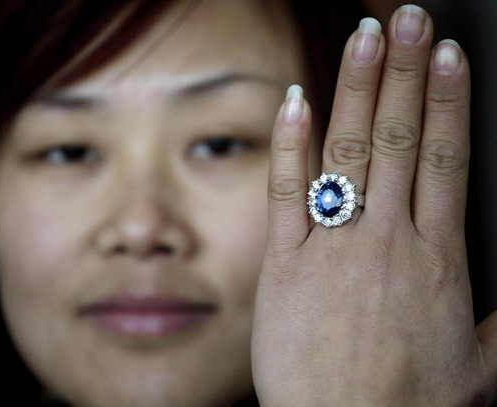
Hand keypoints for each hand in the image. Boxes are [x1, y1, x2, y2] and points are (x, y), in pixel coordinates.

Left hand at [252, 6, 496, 405]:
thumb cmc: (410, 404)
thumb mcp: (477, 368)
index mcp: (438, 258)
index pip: (447, 156)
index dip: (447, 99)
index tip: (444, 55)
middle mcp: (387, 240)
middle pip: (401, 138)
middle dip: (404, 71)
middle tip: (406, 18)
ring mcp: (333, 248)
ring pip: (348, 151)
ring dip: (358, 87)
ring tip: (365, 36)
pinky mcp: (284, 266)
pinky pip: (286, 192)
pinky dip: (291, 142)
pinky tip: (296, 99)